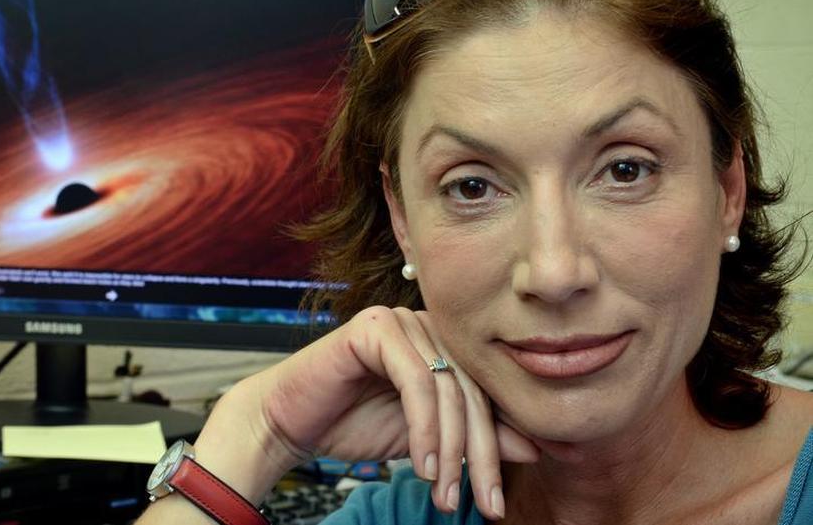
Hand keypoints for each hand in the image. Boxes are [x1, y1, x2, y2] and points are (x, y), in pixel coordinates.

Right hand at [245, 305, 538, 519]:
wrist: (289, 421)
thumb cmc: (352, 424)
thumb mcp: (426, 441)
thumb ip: (473, 437)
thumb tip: (536, 448)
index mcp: (443, 345)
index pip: (486, 394)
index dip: (499, 448)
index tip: (500, 501)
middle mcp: (426, 325)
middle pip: (471, 392)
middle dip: (480, 457)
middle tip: (484, 505)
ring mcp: (401, 321)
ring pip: (447, 390)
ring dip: (451, 451)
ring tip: (444, 495)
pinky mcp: (374, 328)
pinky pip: (416, 381)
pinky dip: (424, 429)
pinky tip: (421, 466)